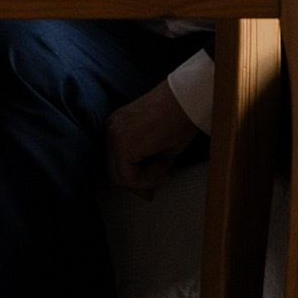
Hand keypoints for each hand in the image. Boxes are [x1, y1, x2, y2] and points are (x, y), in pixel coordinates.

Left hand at [105, 82, 199, 196]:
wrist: (186, 101)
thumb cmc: (180, 120)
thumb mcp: (159, 148)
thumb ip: (147, 166)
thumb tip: (146, 195)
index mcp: (117, 127)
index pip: (115, 163)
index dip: (132, 181)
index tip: (149, 192)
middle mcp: (111, 130)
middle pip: (114, 172)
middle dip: (136, 185)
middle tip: (152, 194)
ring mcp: (114, 136)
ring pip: (120, 178)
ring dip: (145, 180)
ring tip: (164, 167)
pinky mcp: (123, 144)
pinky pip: (129, 177)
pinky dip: (147, 178)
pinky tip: (162, 164)